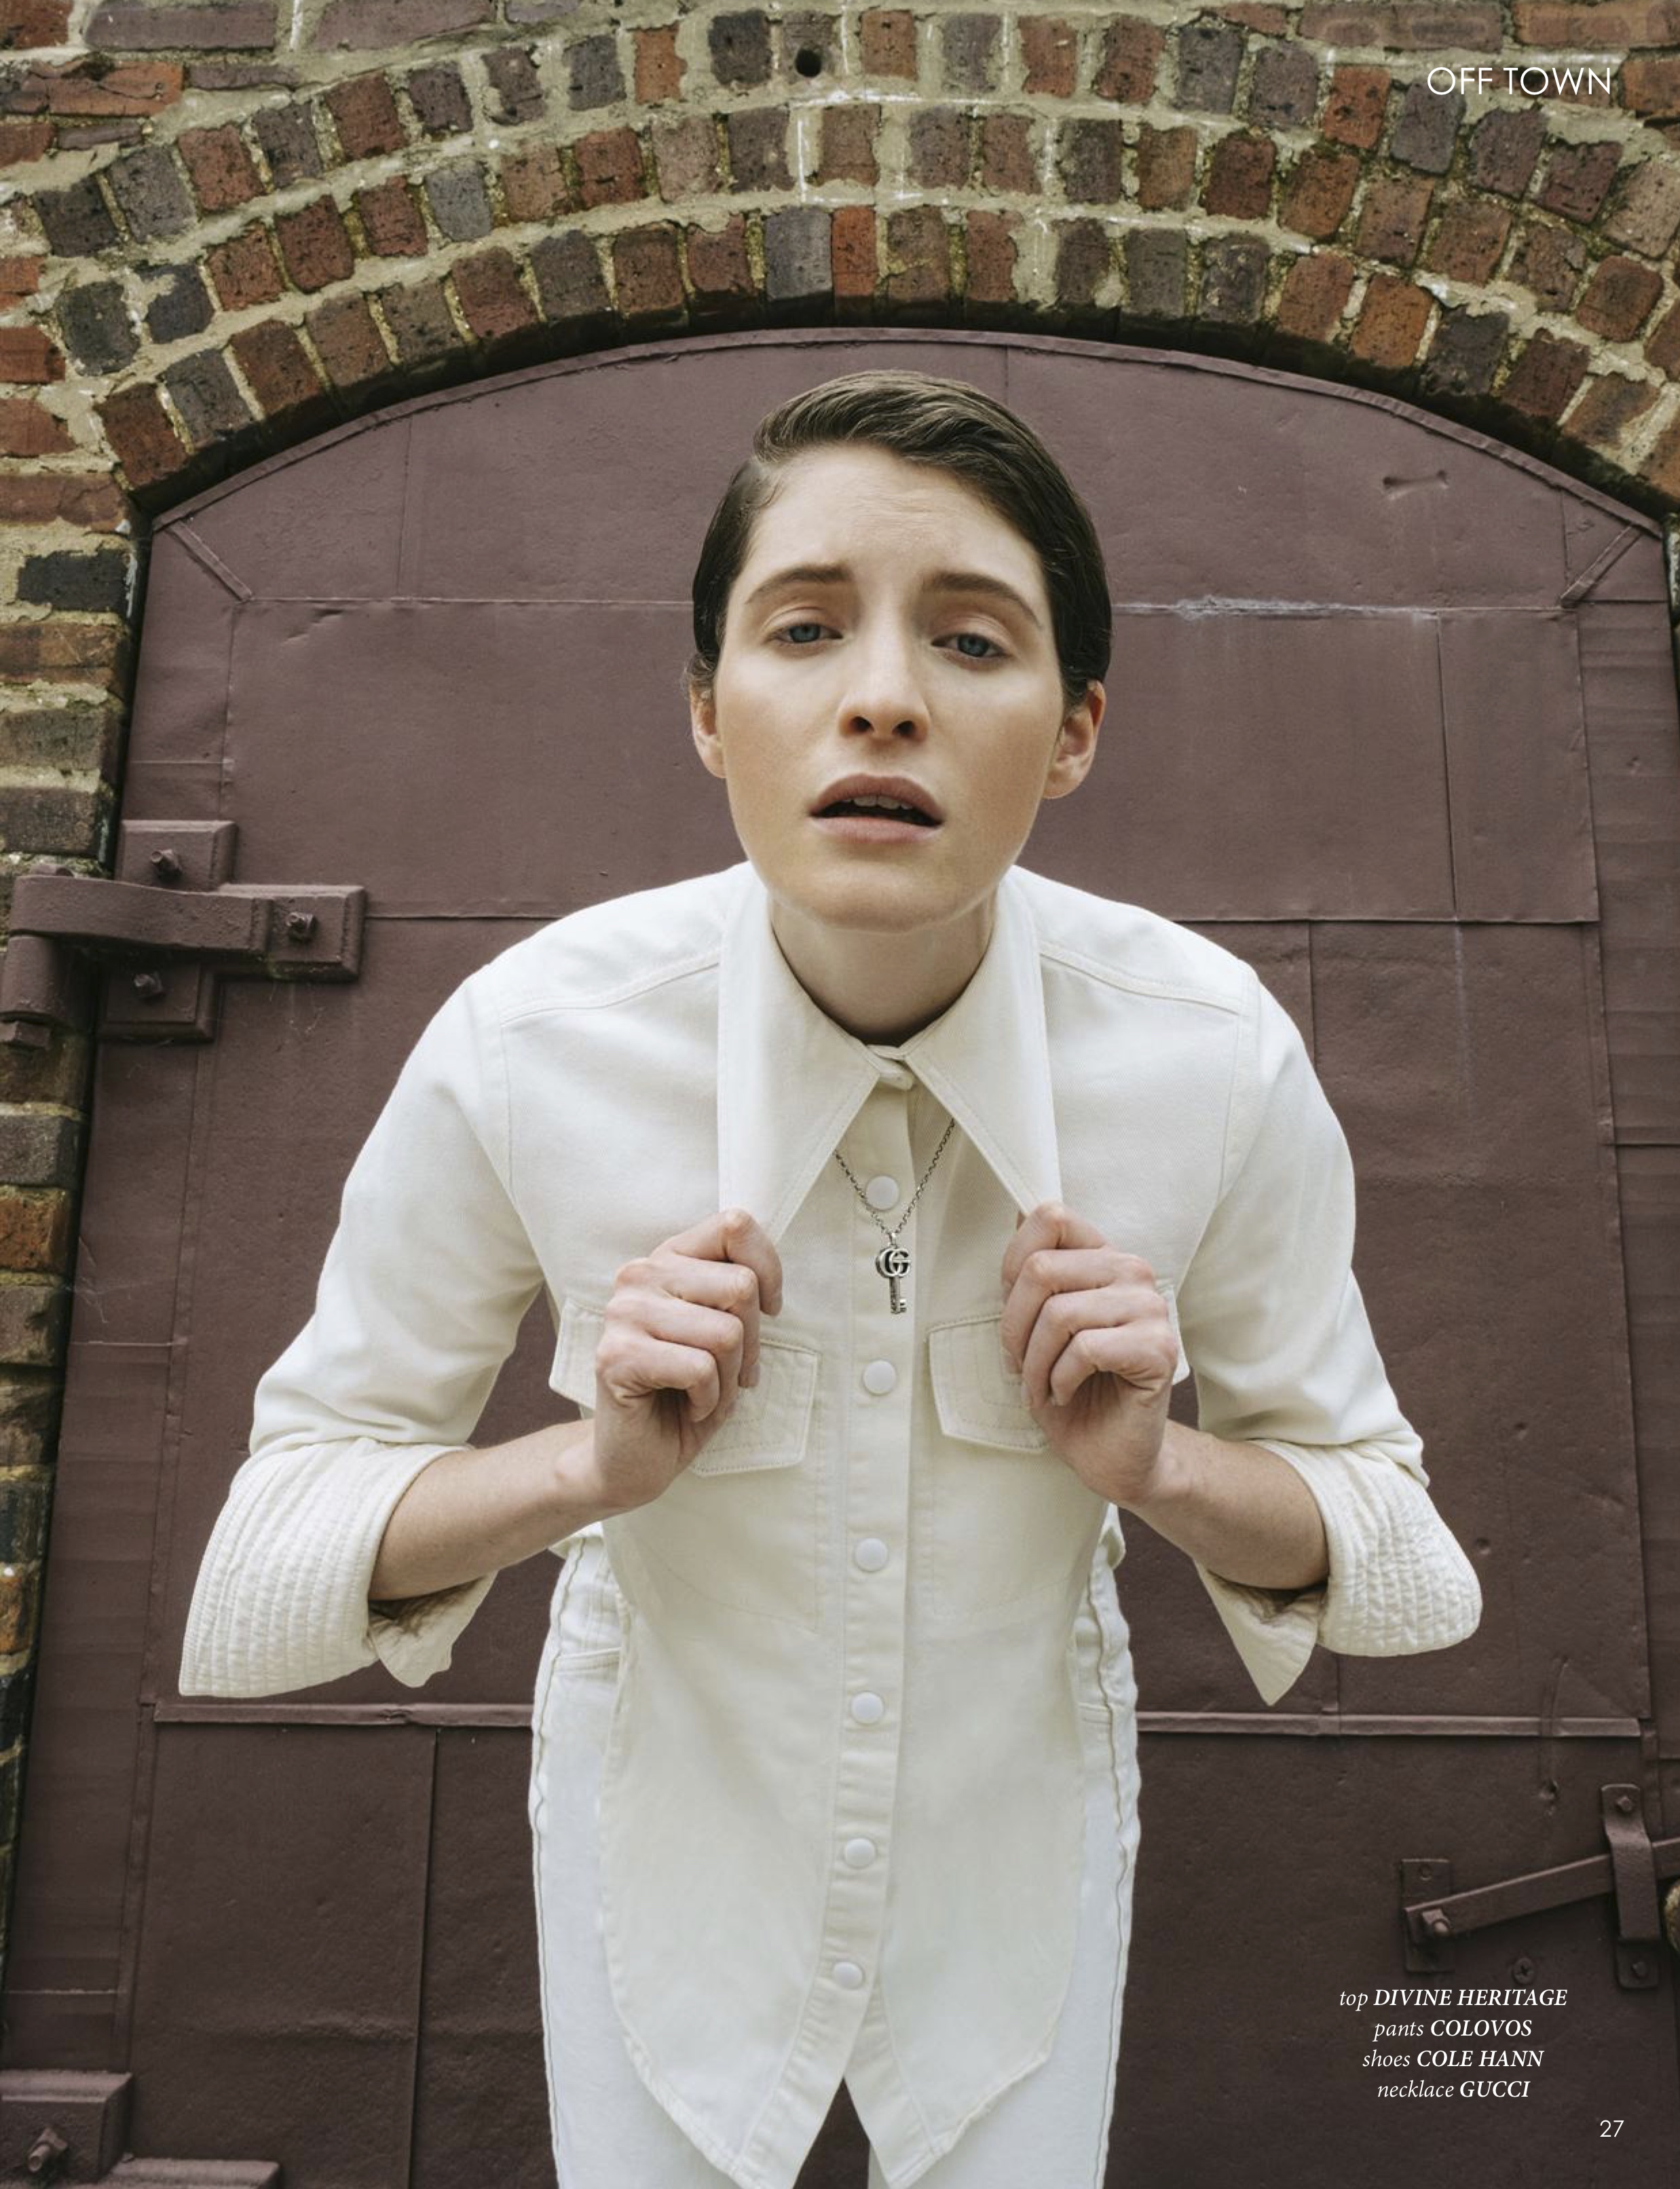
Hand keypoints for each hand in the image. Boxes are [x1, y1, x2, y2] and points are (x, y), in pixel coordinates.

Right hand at [584, 1208, 782, 1511]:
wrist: (637, 1456)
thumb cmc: (689, 1391)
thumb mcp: (724, 1331)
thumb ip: (737, 1292)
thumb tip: (768, 1280)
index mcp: (668, 1258)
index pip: (734, 1226)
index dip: (769, 1270)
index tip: (767, 1310)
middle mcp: (640, 1275)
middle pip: (740, 1286)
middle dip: (751, 1343)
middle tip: (728, 1372)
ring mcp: (623, 1313)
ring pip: (725, 1333)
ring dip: (730, 1379)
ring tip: (705, 1392)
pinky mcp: (616, 1356)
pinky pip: (700, 1369)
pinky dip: (710, 1400)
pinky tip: (689, 1406)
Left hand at [998, 1202, 1180, 1507]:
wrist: (1108, 1453)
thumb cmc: (1069, 1387)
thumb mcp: (1033, 1325)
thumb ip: (1028, 1273)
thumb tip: (1014, 1209)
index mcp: (1102, 1257)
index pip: (1051, 1217)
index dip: (1013, 1266)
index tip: (1016, 1317)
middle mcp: (1132, 1271)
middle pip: (1042, 1269)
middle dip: (1014, 1327)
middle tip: (1021, 1365)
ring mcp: (1151, 1307)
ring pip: (1059, 1313)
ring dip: (1035, 1362)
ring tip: (1042, 1386)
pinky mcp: (1159, 1347)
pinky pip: (1085, 1348)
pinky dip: (1060, 1379)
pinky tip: (1066, 1393)